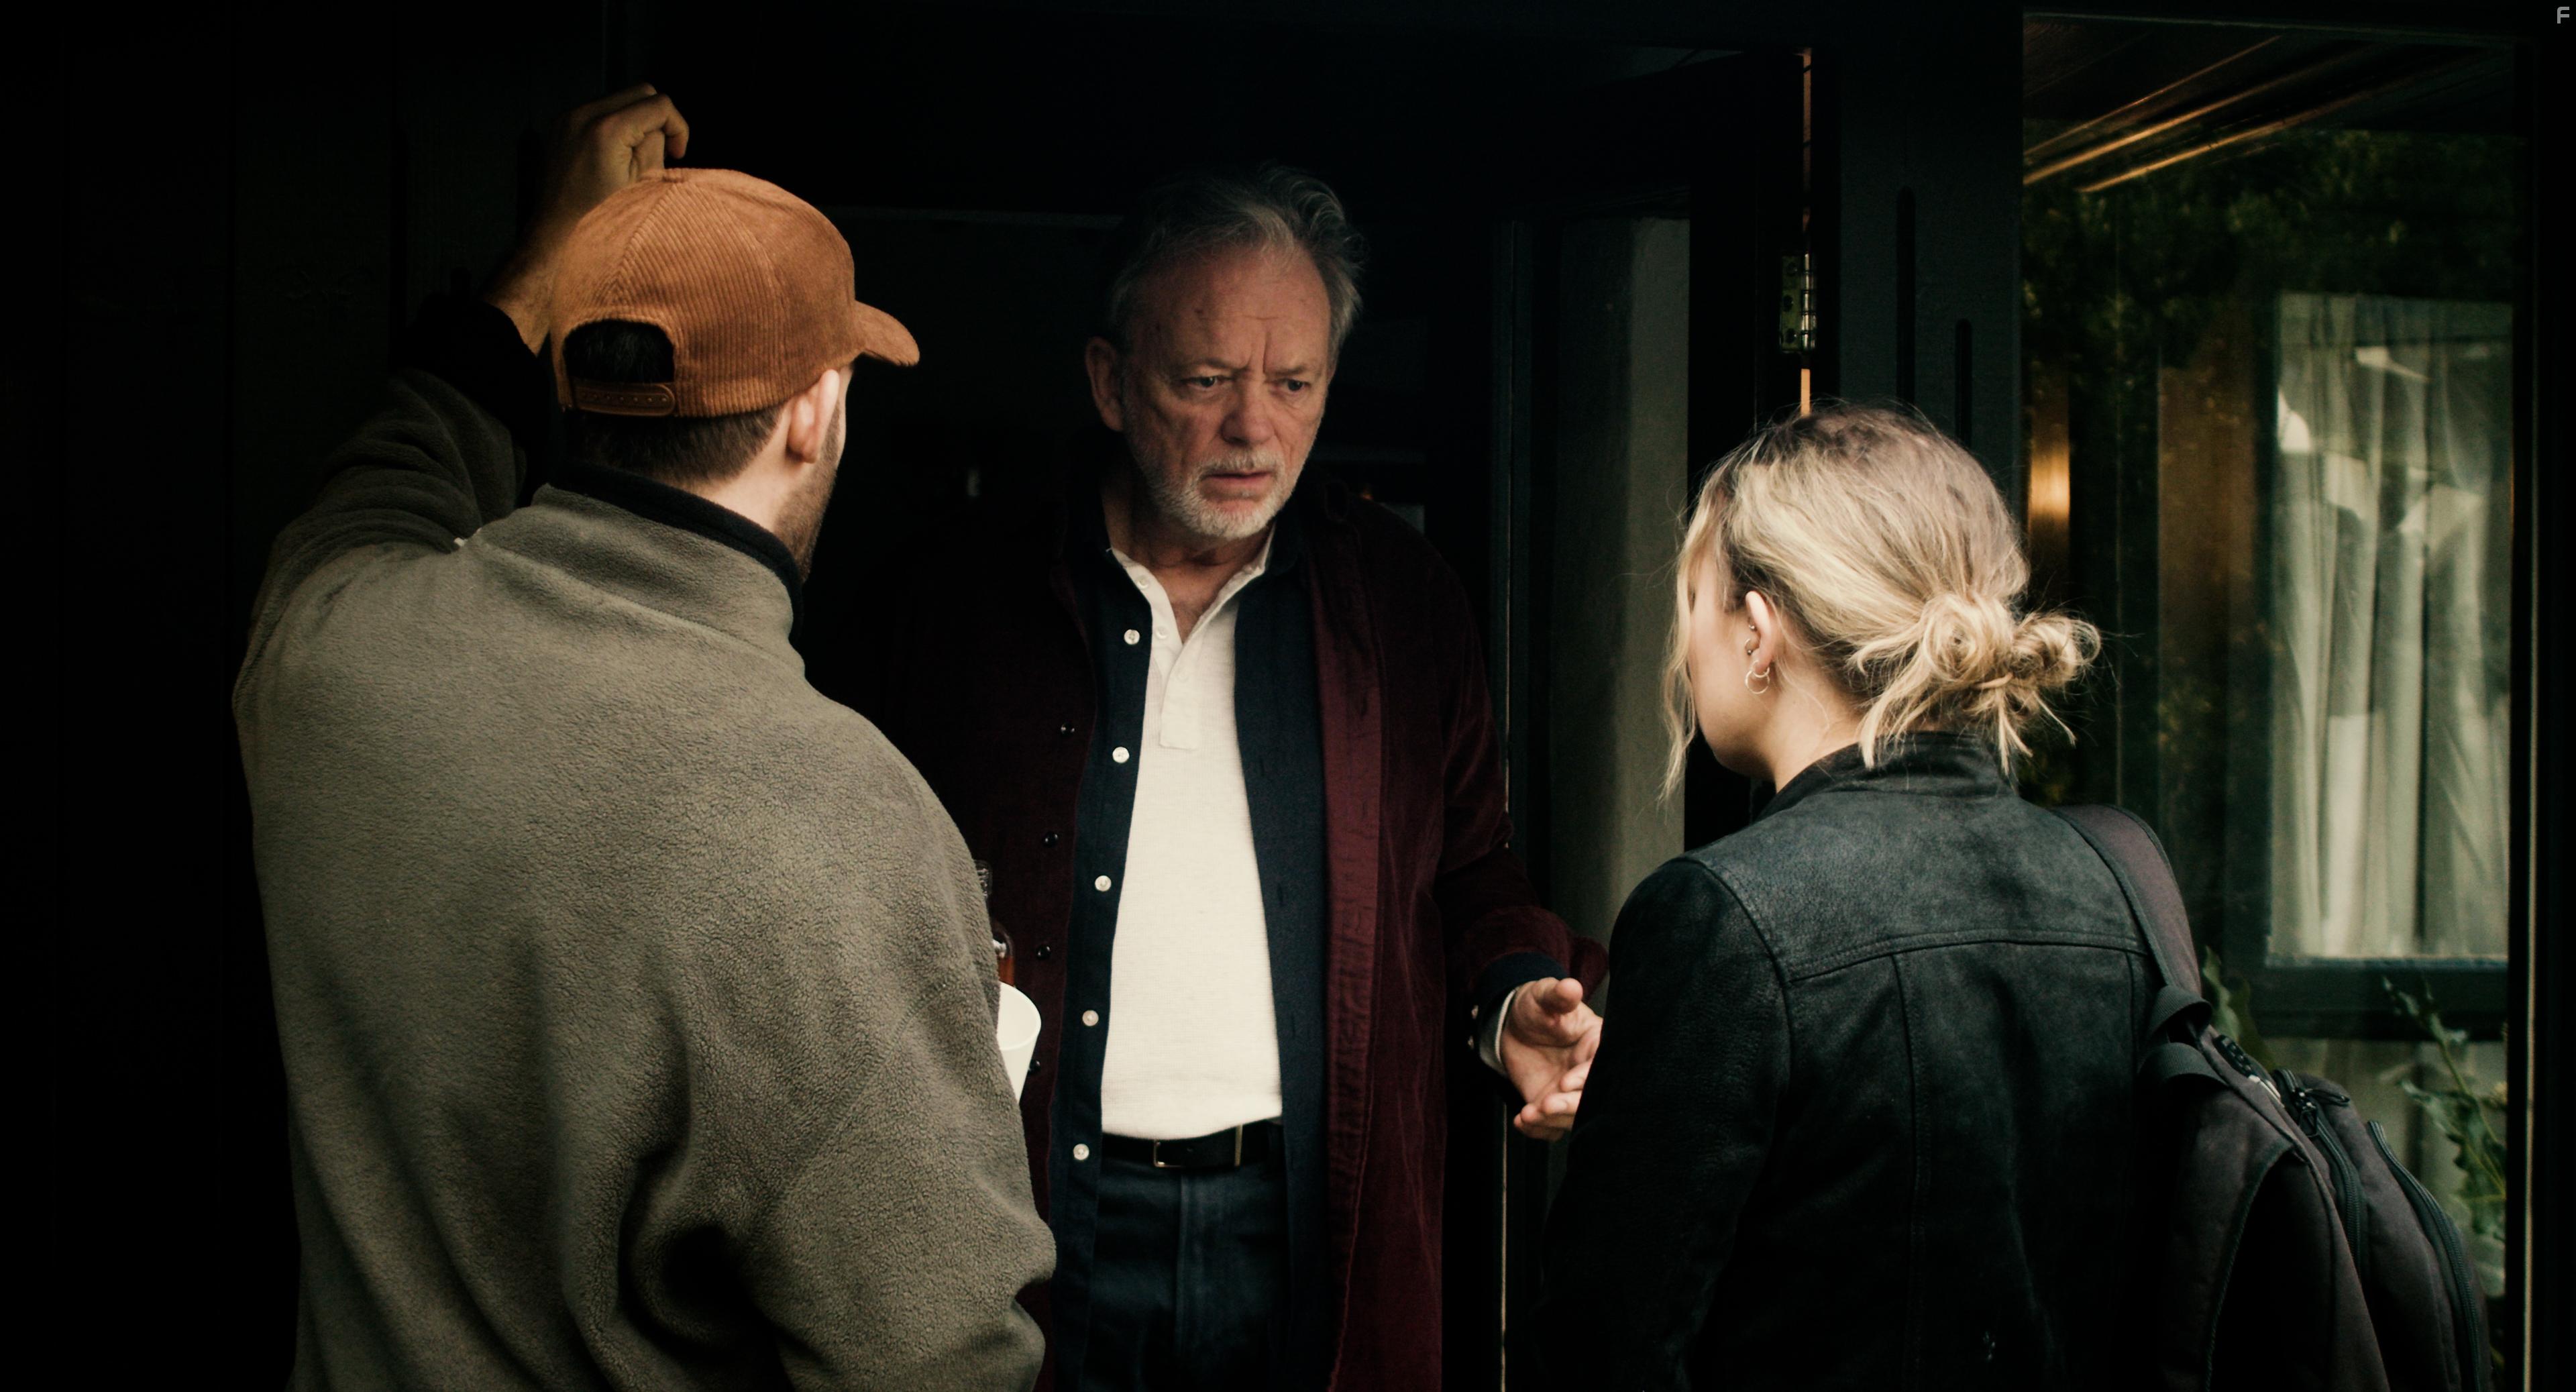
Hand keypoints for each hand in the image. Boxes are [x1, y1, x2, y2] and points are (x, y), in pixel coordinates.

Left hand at [484, 84, 692, 350]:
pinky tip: (615, 156)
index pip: (660, 104)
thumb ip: (655, 146)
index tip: (678, 154)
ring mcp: (567, 118)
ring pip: (619, 99)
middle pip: (640, 91)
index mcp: (607, 131)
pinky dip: (615, 125)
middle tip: (663, 151)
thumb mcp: (644, 184)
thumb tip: (656, 128)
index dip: (679, 127)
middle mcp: (583, 116)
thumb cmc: (604, 218)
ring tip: (637, 156)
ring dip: (636, 120)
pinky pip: (599, 111)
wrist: (556, 236)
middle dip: (658, 118)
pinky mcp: (560, 126)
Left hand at [1498, 976, 1602, 1140]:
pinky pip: (1550, 1127)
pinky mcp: (1553, 1105)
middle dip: (1570, 1107)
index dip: (1585, 1078)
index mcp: (1597, 1045)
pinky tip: (1522, 1121)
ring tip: (1528, 1114)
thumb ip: (1558, 996)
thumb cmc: (1536, 1008)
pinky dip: (1537, 1129)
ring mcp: (1570, 1093)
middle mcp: (1588, 1073)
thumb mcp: (1544, 997)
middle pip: (1590, 1099)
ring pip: (1570, 1117)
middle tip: (1546, 1104)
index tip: (1565, 1081)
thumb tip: (1570, 987)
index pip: (1600, 1067)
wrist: (1512, 1026)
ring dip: (1551, 1120)